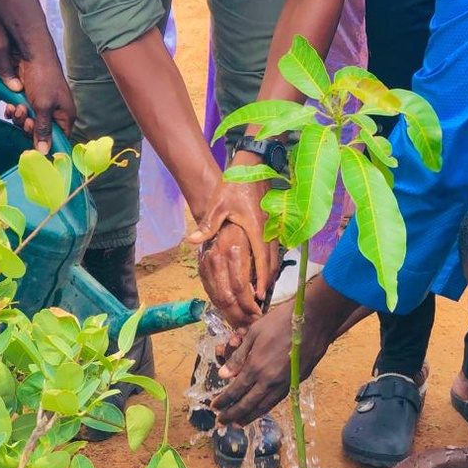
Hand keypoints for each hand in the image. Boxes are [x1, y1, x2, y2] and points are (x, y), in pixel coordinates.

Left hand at [13, 50, 74, 153]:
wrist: (31, 55)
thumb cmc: (44, 79)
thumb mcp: (44, 106)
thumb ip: (43, 130)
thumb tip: (44, 153)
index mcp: (65, 116)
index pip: (58, 139)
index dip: (45, 143)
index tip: (32, 144)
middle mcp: (54, 113)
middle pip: (39, 133)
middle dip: (27, 126)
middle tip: (24, 115)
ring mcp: (40, 107)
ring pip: (26, 124)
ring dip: (18, 117)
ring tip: (16, 106)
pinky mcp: (28, 100)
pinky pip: (19, 114)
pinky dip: (13, 111)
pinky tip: (10, 104)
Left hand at [189, 173, 278, 301]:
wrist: (252, 166)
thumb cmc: (234, 186)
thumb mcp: (218, 205)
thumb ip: (208, 225)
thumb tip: (191, 241)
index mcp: (256, 228)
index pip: (262, 259)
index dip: (262, 279)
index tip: (260, 296)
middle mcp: (268, 230)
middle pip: (273, 262)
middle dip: (269, 281)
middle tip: (261, 300)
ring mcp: (272, 226)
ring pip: (276, 255)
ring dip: (270, 272)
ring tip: (262, 290)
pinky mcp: (272, 223)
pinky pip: (274, 248)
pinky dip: (270, 261)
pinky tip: (262, 269)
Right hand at [193, 221, 262, 328]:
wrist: (219, 204)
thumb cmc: (244, 218)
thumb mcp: (258, 230)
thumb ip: (265, 260)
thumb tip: (265, 288)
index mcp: (232, 251)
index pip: (240, 287)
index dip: (249, 305)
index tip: (259, 314)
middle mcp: (216, 259)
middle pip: (227, 297)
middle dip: (239, 315)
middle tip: (251, 324)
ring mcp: (206, 264)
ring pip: (217, 297)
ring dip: (230, 314)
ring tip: (243, 323)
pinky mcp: (201, 267)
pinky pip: (210, 291)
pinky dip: (221, 305)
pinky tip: (231, 312)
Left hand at [211, 299, 302, 424]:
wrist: (313, 321)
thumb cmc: (281, 321)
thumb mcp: (254, 332)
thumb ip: (238, 356)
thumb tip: (222, 375)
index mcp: (256, 366)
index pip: (235, 390)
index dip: (223, 400)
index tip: (213, 407)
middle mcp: (268, 380)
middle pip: (247, 404)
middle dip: (231, 414)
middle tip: (221, 422)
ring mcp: (283, 384)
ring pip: (262, 407)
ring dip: (248, 417)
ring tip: (237, 424)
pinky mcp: (295, 383)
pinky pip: (275, 401)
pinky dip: (264, 409)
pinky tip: (259, 410)